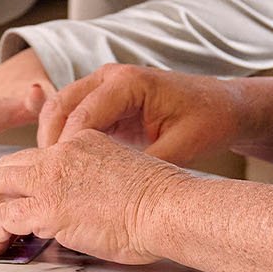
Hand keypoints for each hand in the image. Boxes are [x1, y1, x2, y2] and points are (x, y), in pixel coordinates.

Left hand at [0, 131, 186, 264]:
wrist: (167, 207)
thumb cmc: (162, 200)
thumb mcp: (125, 174)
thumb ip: (98, 182)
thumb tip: (84, 208)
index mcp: (83, 140)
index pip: (42, 154)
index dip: (29, 178)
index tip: (28, 196)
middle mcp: (62, 153)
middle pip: (12, 164)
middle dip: (0, 189)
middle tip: (1, 213)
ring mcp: (51, 179)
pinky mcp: (46, 208)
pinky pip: (6, 218)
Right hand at [39, 64, 242, 165]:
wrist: (224, 106)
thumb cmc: (208, 121)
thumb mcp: (181, 148)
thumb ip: (144, 166)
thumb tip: (113, 194)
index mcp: (128, 82)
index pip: (81, 115)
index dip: (67, 149)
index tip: (60, 181)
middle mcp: (110, 76)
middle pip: (60, 106)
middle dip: (50, 143)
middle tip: (48, 180)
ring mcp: (104, 85)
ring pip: (60, 109)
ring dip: (54, 140)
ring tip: (53, 177)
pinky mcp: (105, 100)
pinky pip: (73, 116)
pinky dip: (64, 138)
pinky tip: (64, 167)